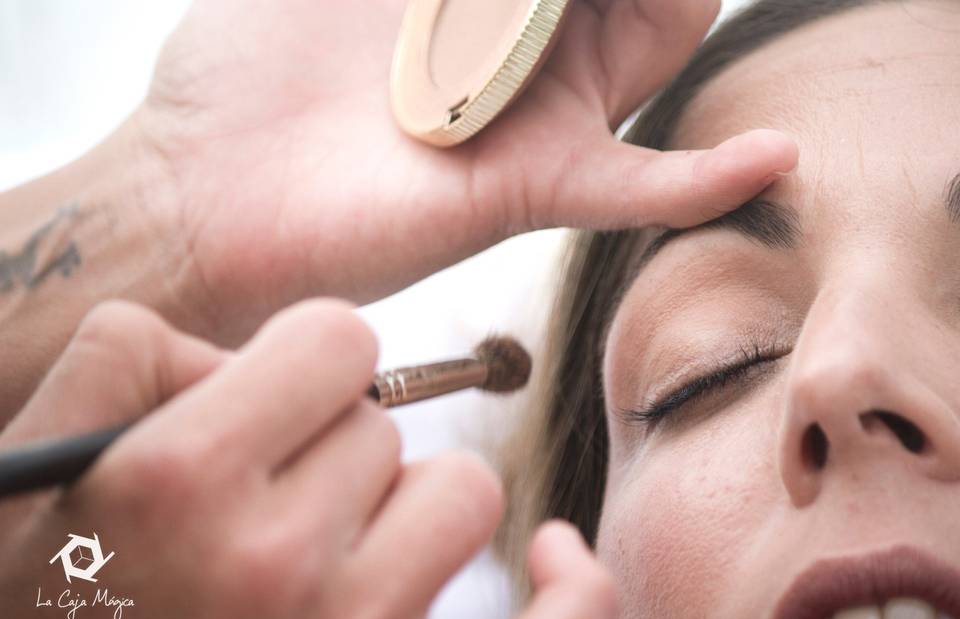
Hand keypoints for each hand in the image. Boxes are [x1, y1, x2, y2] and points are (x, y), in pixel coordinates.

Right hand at [0, 300, 616, 618]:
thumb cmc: (47, 610)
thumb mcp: (37, 471)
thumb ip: (131, 361)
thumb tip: (248, 354)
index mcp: (178, 484)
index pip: (337, 338)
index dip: (308, 360)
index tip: (279, 397)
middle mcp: (274, 565)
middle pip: (388, 422)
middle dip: (332, 446)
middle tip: (271, 505)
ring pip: (463, 496)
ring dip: (407, 510)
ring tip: (336, 553)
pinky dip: (571, 586)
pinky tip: (549, 553)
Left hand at [132, 0, 796, 340]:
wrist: (208, 191)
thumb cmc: (252, 67)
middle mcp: (530, 46)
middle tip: (511, 0)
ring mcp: (540, 117)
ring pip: (654, 42)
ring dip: (646, 4)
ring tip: (518, 29)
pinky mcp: (529, 188)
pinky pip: (637, 189)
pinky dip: (705, 180)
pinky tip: (773, 159)